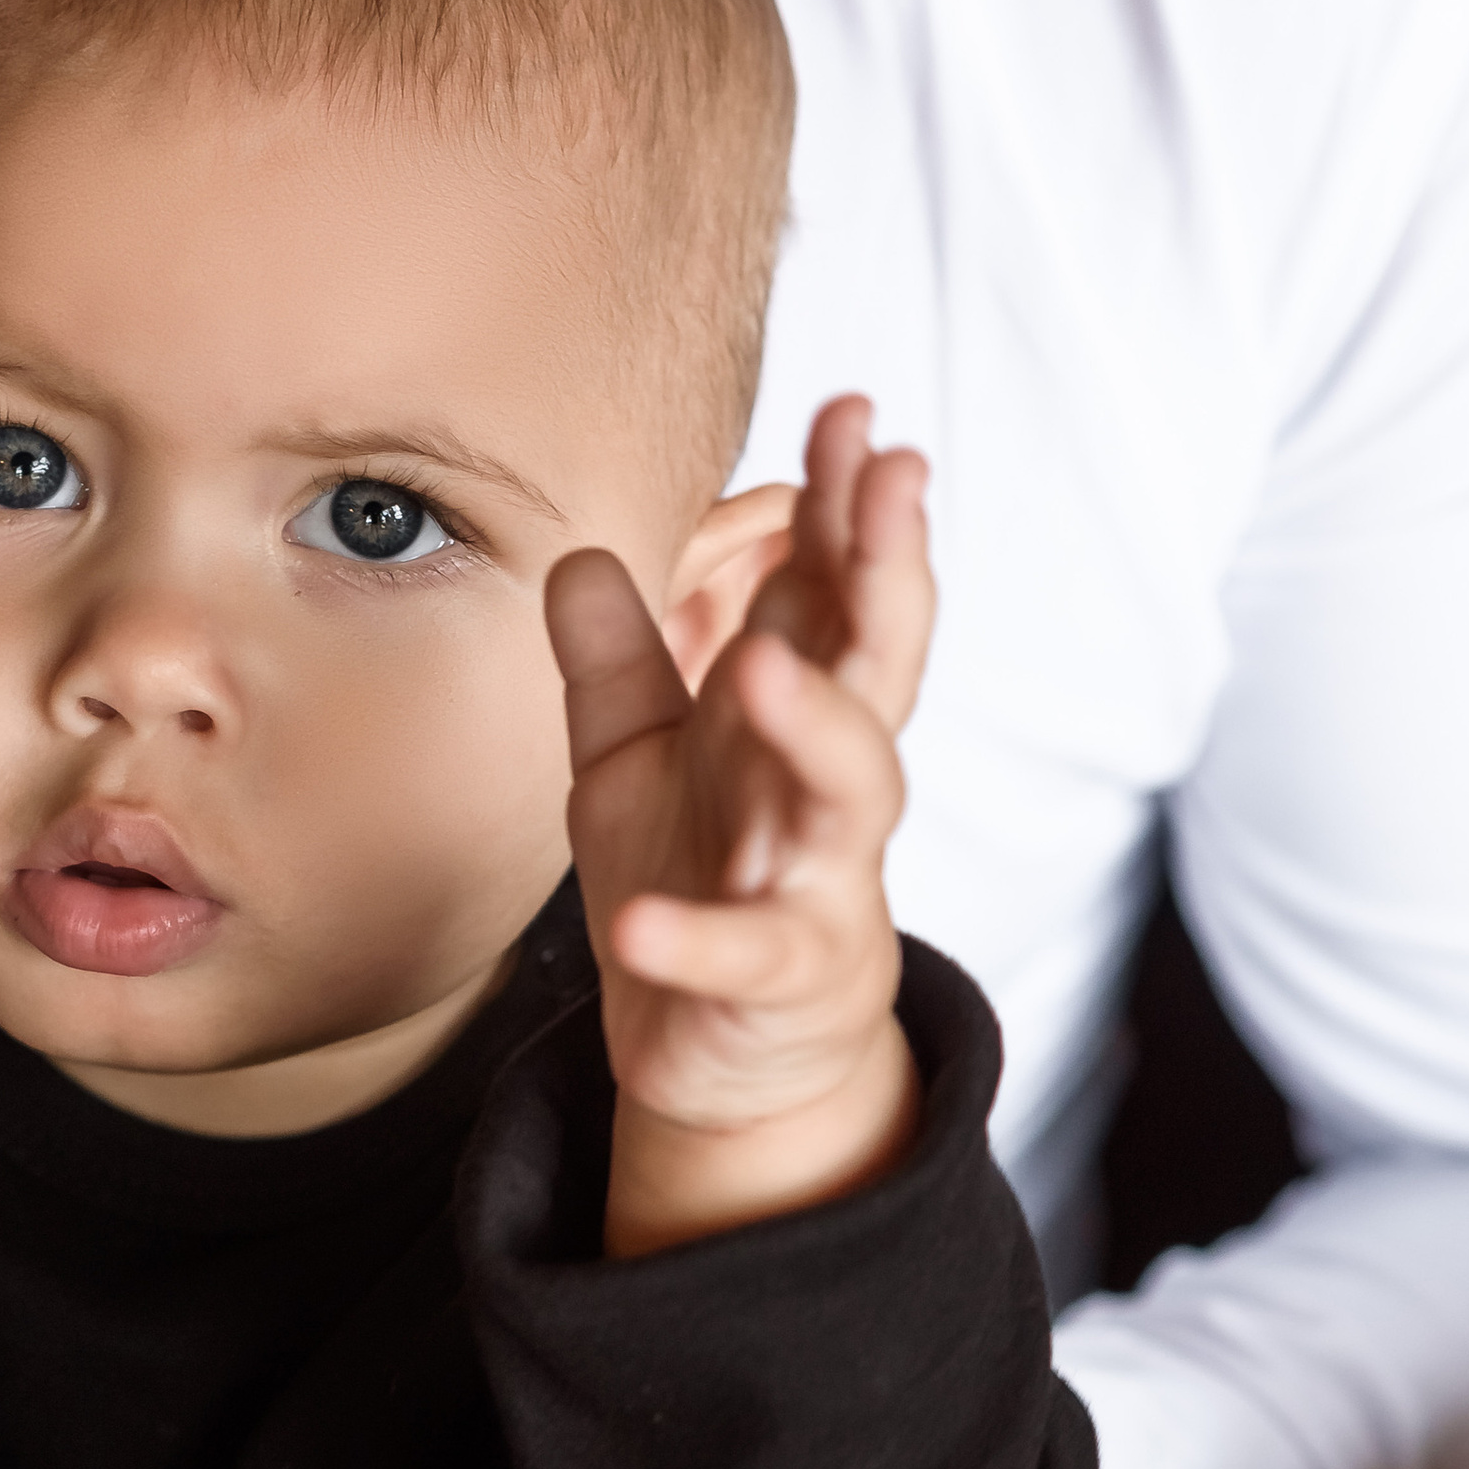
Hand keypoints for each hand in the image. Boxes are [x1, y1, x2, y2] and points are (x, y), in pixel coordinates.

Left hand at [548, 394, 935, 1254]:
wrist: (722, 1054)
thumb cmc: (697, 881)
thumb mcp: (636, 758)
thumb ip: (618, 661)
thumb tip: (580, 552)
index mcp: (793, 720)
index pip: (835, 596)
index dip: (847, 510)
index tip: (851, 415)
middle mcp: (824, 786)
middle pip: (876, 663)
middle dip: (886, 569)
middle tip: (889, 475)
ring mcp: (820, 880)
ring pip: (853, 790)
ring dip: (815, 723)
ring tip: (761, 662)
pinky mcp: (783, 980)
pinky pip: (747, 954)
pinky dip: (696, 940)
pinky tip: (638, 924)